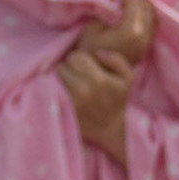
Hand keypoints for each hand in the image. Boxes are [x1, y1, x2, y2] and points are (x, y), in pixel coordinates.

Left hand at [57, 48, 133, 164]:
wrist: (110, 127)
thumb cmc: (118, 99)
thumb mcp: (127, 77)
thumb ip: (116, 59)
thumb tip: (98, 53)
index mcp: (99, 80)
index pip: (76, 57)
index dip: (80, 59)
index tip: (85, 66)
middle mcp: (83, 90)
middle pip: (63, 66)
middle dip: (70, 68)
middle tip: (78, 75)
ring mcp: (70, 101)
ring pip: (56, 77)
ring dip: (62, 78)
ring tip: (72, 83)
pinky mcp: (62, 109)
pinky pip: (51, 89)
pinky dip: (56, 88)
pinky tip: (66, 92)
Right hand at [76, 0, 154, 65]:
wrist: (94, 74)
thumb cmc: (89, 51)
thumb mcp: (92, 28)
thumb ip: (106, 13)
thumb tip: (115, 7)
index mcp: (131, 30)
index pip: (135, 4)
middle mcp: (144, 37)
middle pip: (147, 8)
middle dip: (135, 1)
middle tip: (121, 3)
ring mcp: (146, 44)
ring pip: (153, 17)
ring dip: (141, 10)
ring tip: (127, 10)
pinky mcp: (145, 49)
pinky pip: (151, 28)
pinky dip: (144, 20)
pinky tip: (131, 21)